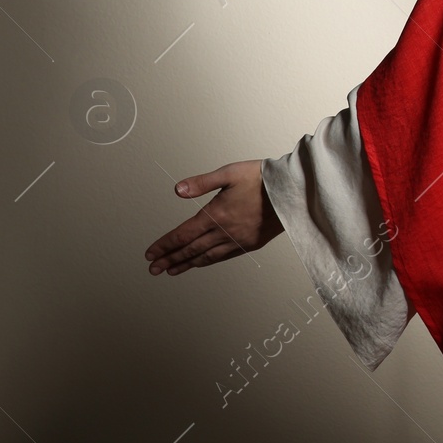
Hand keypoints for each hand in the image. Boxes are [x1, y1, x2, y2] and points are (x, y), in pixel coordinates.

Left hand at [144, 160, 283, 275]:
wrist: (292, 191)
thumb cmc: (262, 178)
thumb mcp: (229, 173)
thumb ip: (202, 183)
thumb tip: (178, 190)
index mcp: (216, 215)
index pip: (183, 234)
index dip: (164, 245)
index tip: (150, 254)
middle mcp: (225, 232)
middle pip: (190, 250)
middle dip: (170, 259)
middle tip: (154, 268)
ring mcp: (238, 240)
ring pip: (206, 257)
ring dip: (187, 264)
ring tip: (172, 270)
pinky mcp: (251, 243)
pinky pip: (224, 256)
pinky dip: (208, 261)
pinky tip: (203, 262)